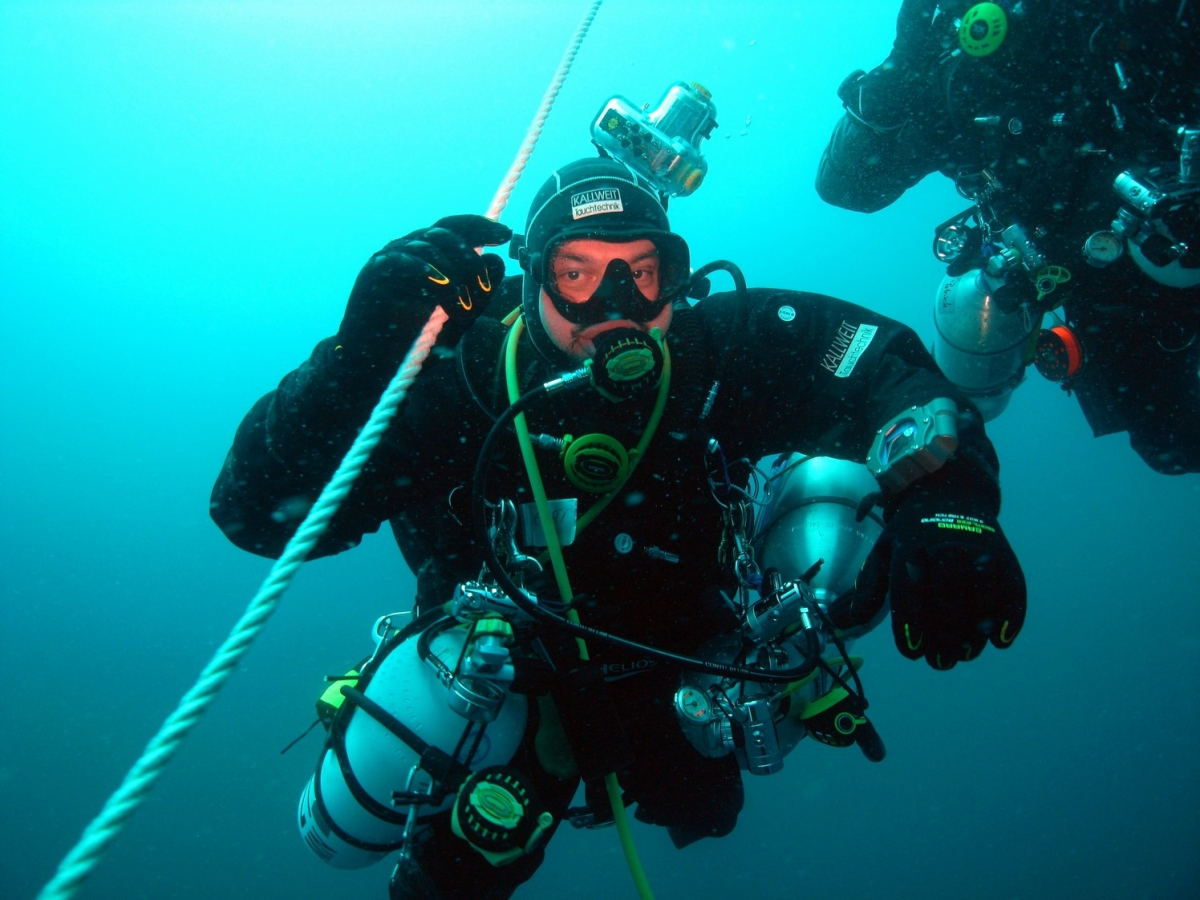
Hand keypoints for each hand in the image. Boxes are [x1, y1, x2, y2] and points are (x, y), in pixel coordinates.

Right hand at [337, 214, 510, 363]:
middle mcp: (410, 250)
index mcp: (431, 255)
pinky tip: (443, 287)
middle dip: (471, 260)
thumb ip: (480, 293)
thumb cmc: (417, 341)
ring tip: (462, 309)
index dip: (480, 227)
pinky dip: (426, 271)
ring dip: (454, 275)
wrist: (379, 366)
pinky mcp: (373, 273)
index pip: (456, 228)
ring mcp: (390, 259)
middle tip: (482, 290)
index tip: (504, 235)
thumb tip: (496, 261)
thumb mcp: (461, 318)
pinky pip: (402, 261)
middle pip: (446, 234)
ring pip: (429, 246)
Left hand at [832, 469, 1025, 668]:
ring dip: (976, 631)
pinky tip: (1001, 641)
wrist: (949, 491)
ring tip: (966, 654)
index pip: (909, 590)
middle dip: (944, 635)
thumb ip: (869, 587)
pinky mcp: (1005, 555)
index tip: (912, 652)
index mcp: (910, 548)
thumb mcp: (884, 551)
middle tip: (939, 662)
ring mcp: (978, 550)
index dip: (911, 624)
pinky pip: (1013, 587)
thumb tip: (850, 620)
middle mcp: (945, 546)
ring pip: (982, 595)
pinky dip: (1011, 616)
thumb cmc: (911, 533)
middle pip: (948, 595)